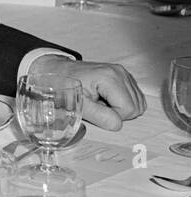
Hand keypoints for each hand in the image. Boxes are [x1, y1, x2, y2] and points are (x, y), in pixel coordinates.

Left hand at [27, 54, 144, 130]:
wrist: (57, 71)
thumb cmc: (64, 86)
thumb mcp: (77, 104)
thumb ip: (99, 116)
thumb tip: (118, 125)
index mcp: (110, 77)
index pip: (129, 109)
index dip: (113, 116)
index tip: (95, 110)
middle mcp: (120, 73)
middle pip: (136, 107)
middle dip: (118, 112)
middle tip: (97, 106)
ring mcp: (124, 73)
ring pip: (138, 103)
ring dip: (120, 108)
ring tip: (100, 101)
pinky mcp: (124, 77)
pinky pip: (135, 98)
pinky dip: (122, 103)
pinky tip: (105, 98)